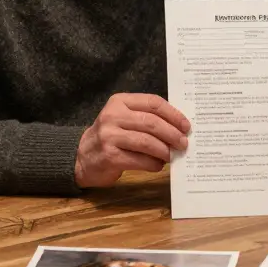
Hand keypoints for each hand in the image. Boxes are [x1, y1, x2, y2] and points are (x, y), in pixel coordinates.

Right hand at [75, 93, 191, 187]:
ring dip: (164, 150)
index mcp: (120, 101)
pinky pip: (139, 160)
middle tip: (183, 143)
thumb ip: (146, 117)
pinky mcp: (110, 156)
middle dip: (172, 134)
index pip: (153, 102)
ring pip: (147, 142)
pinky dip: (153, 164)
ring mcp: (109, 136)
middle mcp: (113, 116)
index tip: (186, 126)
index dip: (173, 114)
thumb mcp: (124, 118)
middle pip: (151, 122)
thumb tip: (179, 128)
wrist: (81, 156)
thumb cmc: (111, 136)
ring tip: (172, 155)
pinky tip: (158, 165)